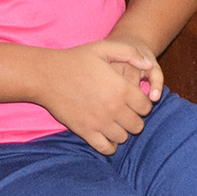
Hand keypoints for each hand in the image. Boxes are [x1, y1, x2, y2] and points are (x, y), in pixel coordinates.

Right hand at [35, 40, 161, 154]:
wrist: (47, 75)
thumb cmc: (77, 59)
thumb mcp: (105, 47)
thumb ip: (130, 54)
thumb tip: (148, 65)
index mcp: (121, 89)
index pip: (146, 107)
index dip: (143, 103)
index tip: (134, 99)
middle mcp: (113, 108)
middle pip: (137, 125)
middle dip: (134, 118)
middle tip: (125, 111)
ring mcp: (99, 123)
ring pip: (124, 138)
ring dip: (122, 130)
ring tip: (114, 120)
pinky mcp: (85, 132)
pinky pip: (106, 148)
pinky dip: (110, 144)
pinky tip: (106, 134)